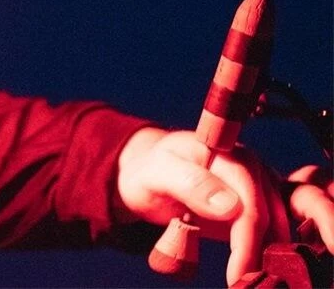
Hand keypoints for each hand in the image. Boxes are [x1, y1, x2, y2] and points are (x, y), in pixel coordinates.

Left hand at [113, 127, 333, 286]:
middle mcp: (250, 166)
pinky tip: (255, 271)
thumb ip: (189, 183)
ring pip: (279, 225)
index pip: (249, 202)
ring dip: (269, 256)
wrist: (149, 173)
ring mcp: (258, 185)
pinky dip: (268, 252)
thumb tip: (230, 206)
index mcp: (226, 153)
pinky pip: (274, 230)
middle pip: (270, 216)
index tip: (237, 273)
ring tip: (249, 281)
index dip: (247, 241)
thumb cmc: (150, 172)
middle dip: (261, 254)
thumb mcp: (157, 174)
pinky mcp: (260, 203)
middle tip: (244, 284)